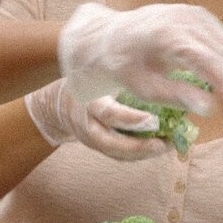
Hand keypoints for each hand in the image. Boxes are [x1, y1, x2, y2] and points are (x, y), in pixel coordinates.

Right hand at [24, 82, 171, 160]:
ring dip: (142, 153)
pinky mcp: (95, 147)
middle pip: (111, 143)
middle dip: (139, 147)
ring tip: (166, 146)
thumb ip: (122, 76)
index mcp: (89, 102)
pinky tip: (157, 147)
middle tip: (164, 144)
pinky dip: (137, 154)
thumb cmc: (85, 81)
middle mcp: (87, 124)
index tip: (154, 120)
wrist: (56, 104)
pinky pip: (117, 155)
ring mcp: (90, 139)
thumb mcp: (100, 74)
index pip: (109, 114)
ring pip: (116, 153)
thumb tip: (161, 68)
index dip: (132, 119)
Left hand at [59, 2, 222, 125]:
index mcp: (165, 36)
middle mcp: (181, 18)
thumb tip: (209, 109)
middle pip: (222, 52)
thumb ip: (175, 96)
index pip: (207, 61)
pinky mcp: (197, 13)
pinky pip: (220, 38)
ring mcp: (191, 12)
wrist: (108, 36)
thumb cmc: (123, 67)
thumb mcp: (142, 87)